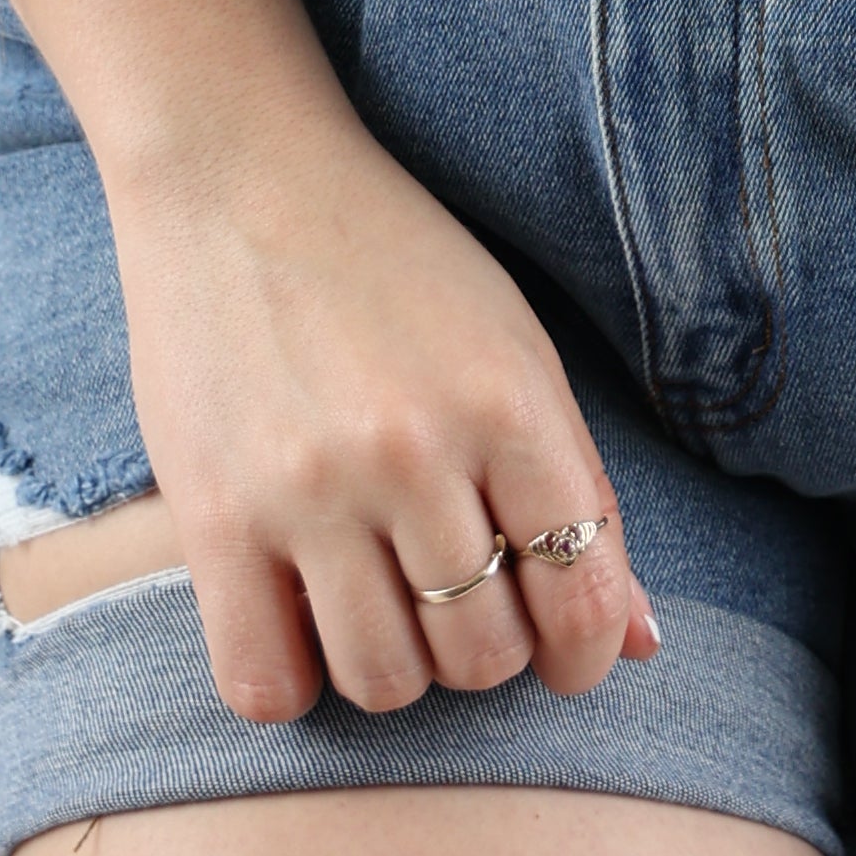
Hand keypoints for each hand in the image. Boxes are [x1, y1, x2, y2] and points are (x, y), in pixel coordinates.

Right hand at [107, 85, 658, 723]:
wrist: (236, 170)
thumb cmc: (390, 259)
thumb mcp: (512, 343)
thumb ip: (577, 490)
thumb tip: (641, 643)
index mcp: (507, 399)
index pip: (581, 594)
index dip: (586, 650)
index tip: (566, 657)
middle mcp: (414, 450)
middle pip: (482, 655)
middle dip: (484, 648)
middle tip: (457, 599)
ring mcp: (308, 488)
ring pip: (385, 681)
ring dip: (395, 667)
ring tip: (381, 602)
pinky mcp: (213, 516)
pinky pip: (264, 684)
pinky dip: (295, 681)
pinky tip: (302, 621)